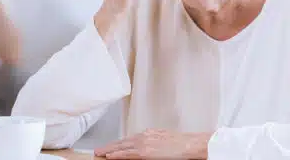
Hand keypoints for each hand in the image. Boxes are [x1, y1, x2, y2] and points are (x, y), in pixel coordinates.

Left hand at [94, 129, 211, 158]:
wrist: (190, 145)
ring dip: (110, 150)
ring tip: (100, 154)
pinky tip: (109, 156)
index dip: (119, 144)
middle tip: (99, 150)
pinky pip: (127, 153)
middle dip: (110, 146)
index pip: (129, 139)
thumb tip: (148, 147)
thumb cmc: (182, 144)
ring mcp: (144, 144)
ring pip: (122, 147)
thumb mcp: (165, 139)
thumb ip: (153, 141)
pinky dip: (117, 154)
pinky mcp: (145, 153)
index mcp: (149, 133)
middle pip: (123, 142)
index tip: (112, 147)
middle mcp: (144, 137)